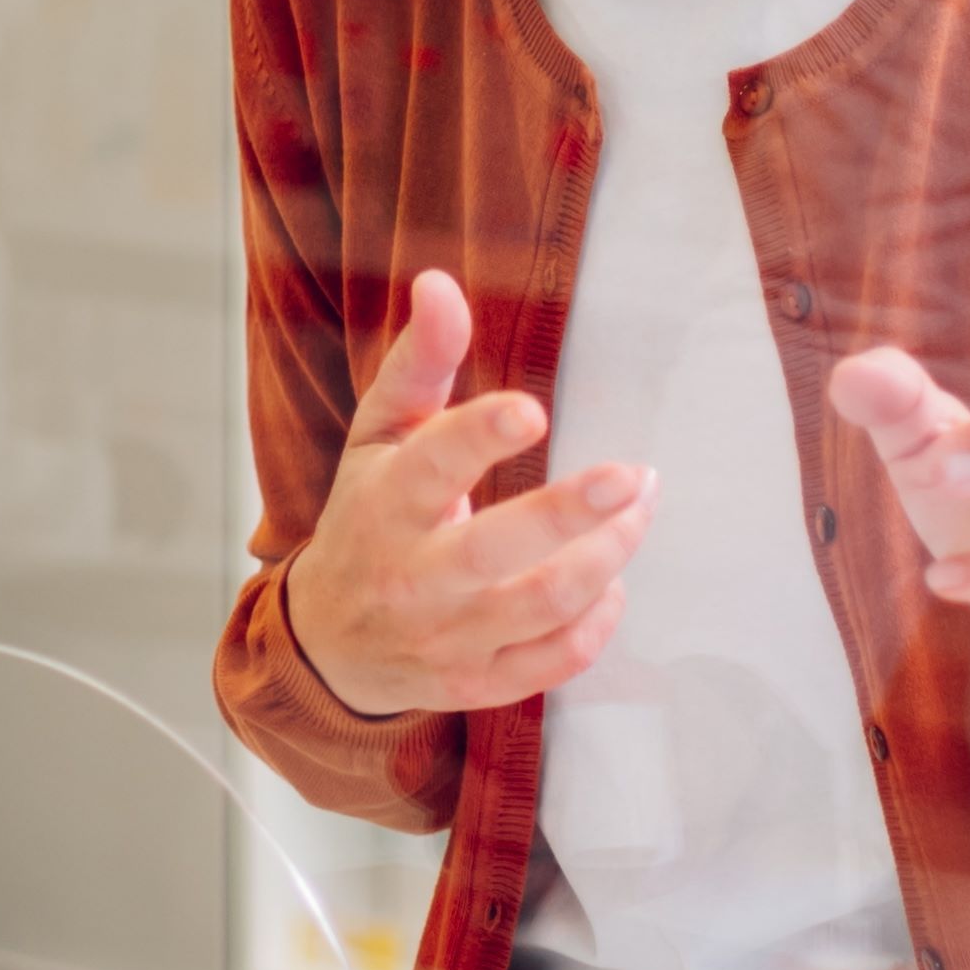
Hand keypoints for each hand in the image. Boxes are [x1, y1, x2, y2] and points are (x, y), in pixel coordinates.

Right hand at [276, 266, 648, 720]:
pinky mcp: (477, 685)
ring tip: (641, 509)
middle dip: (570, 513)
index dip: (478, 437)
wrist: (328, 643)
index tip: (532, 408)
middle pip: (494, 552)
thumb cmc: (366, 519)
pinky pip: (552, 662)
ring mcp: (446, 639)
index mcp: (383, 505)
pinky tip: (614, 581)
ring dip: (606, 559)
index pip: (429, 468)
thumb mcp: (377, 436)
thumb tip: (440, 284)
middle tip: (635, 476)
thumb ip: (417, 362)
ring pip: (538, 605)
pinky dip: (596, 623)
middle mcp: (412, 579)